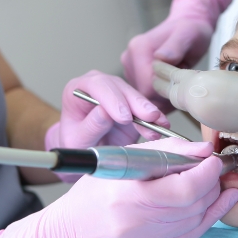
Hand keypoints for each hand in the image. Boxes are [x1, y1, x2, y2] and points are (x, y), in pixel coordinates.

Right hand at [0, 138, 237, 237]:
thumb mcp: (123, 160)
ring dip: (211, 200)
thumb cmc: (97, 192)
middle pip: (194, 206)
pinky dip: (205, 219)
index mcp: (127, 198)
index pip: (184, 190)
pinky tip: (214, 204)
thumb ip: (166, 151)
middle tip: (214, 170)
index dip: (207, 174)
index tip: (213, 160)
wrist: (73, 234)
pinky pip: (191, 237)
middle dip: (211, 184)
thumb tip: (204, 150)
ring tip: (212, 184)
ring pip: (197, 221)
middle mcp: (137, 227)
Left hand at [45, 71, 169, 181]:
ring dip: (148, 111)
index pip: (96, 86)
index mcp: (76, 90)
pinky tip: (161, 125)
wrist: (86, 151)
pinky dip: (153, 118)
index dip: (112, 99)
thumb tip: (104, 112)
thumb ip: (90, 126)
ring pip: (134, 97)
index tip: (124, 117)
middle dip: (135, 102)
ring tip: (158, 123)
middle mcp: (97, 87)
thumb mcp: (77, 140)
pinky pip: (143, 109)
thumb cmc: (76, 144)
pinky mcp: (129, 105)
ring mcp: (115, 94)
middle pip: (118, 88)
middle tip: (148, 116)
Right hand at [121, 0, 232, 109]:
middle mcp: (129, 57)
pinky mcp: (134, 72)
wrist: (188, 24)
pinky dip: (158, 95)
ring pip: (142, 95)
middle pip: (142, 92)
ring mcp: (130, 65)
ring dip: (161, 97)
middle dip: (162, 97)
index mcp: (139, 49)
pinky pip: (144, 92)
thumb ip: (175, 46)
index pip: (146, 86)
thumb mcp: (188, 35)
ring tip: (177, 86)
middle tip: (181, 90)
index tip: (180, 91)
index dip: (164, 94)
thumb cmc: (192, 30)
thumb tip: (161, 58)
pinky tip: (171, 88)